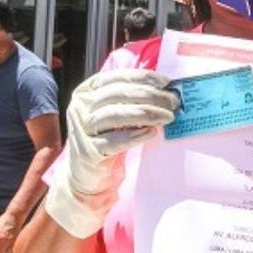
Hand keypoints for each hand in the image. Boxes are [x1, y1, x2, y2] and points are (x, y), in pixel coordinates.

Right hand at [44, 69, 178, 238]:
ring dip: (145, 113)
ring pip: (114, 115)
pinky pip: (113, 141)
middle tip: (173, 102)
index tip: (166, 83)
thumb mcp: (116, 112)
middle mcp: (79, 106)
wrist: (89, 175)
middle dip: (150, 96)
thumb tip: (167, 89)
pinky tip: (151, 133)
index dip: (143, 78)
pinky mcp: (87, 152)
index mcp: (86, 91)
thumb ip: (133, 99)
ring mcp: (80, 129)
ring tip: (167, 117)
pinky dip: (135, 135)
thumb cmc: (108, 137)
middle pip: (117, 95)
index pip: (116, 78)